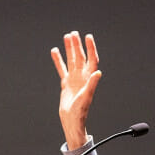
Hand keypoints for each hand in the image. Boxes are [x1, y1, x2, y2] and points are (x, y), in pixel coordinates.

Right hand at [51, 31, 101, 149]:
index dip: (90, 48)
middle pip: (80, 57)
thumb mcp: (86, 97)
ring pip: (71, 60)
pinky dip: (59, 60)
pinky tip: (55, 51)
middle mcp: (82, 76)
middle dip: (77, 45)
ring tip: (67, 37)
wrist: (72, 121)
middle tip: (74, 33)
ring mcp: (74, 79)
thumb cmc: (80, 112)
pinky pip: (62, 68)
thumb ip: (92, 84)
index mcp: (89, 78)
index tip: (88, 37)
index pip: (92, 59)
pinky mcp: (66, 83)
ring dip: (69, 49)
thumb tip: (98, 73)